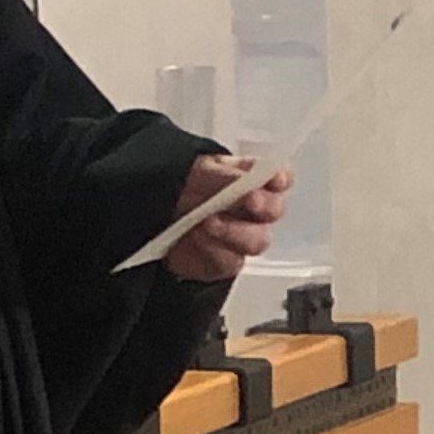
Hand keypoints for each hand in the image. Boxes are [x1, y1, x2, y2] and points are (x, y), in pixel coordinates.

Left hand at [164, 153, 289, 283]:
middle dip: (264, 206)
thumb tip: (246, 181)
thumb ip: (225, 175)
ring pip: (257, 240)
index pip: (279, 178)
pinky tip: (196, 238)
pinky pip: (231, 262)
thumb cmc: (181, 187)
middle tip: (248, 199)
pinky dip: (213, 251)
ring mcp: (242, 238)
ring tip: (206, 222)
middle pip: (275, 210)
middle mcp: (253, 210)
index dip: (280, 179)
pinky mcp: (227, 261)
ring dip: (233, 231)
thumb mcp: (199, 171)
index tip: (273, 179)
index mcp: (251, 179)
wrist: (153, 216)